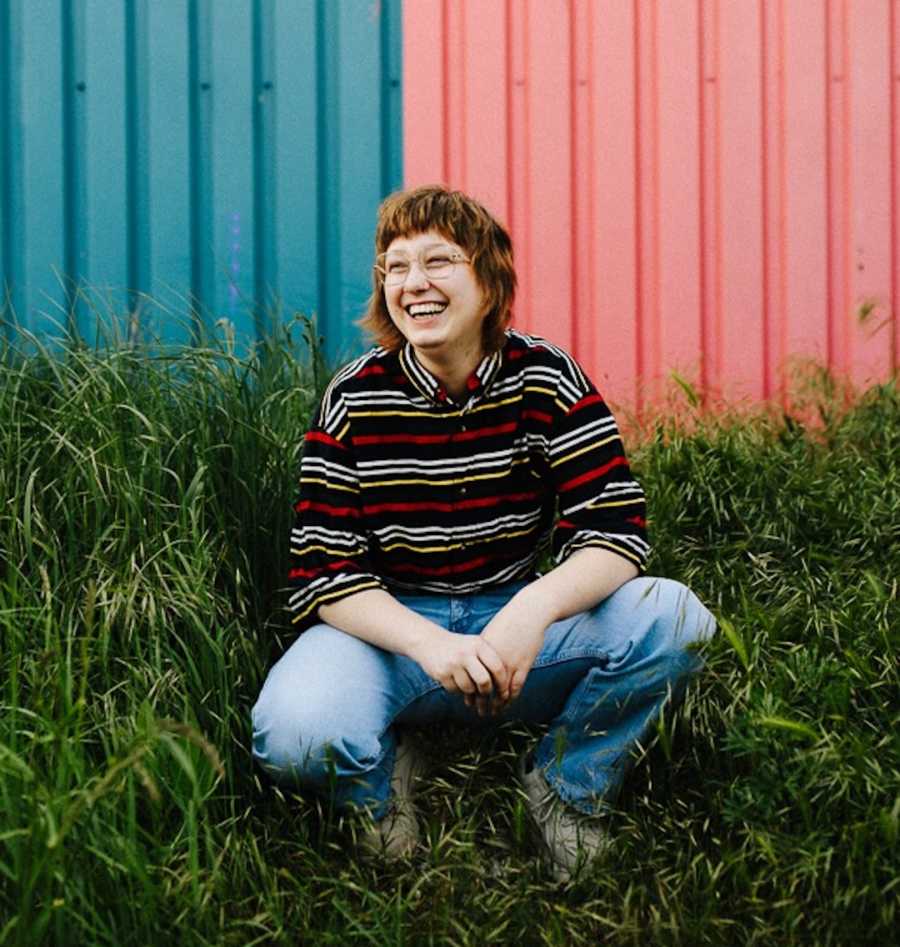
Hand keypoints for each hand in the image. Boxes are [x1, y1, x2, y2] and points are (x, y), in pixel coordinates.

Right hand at [410, 629, 510, 715]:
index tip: (503, 691)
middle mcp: (466, 653)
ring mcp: (452, 663)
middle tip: (484, 693)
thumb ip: (489, 660)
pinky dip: (457, 690)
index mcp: (478, 644)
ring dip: (470, 692)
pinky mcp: (441, 673)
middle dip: (486, 691)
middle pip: (484, 681)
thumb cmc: (459, 647)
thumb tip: (504, 687)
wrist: (429, 641)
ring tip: (467, 685)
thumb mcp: (474, 645)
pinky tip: (455, 681)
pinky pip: (455, 690)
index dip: (502, 682)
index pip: (497, 667)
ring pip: (469, 688)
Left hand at [479, 589, 551, 714]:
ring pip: (500, 691)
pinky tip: (507, 704)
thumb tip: (475, 660)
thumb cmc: (510, 620)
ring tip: (492, 713)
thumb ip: (483, 648)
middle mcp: (493, 659)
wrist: (528, 612)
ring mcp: (509, 663)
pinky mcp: (523, 664)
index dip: (470, 691)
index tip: (467, 700)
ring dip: (496, 704)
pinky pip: (515, 686)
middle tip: (477, 711)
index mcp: (482, 651)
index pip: (473, 676)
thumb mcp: (491, 633)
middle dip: (480, 701)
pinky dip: (510, 698)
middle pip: (484, 686)